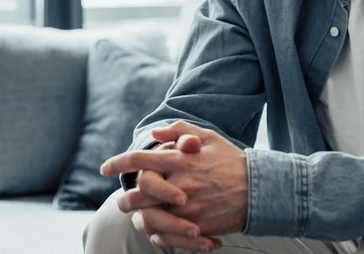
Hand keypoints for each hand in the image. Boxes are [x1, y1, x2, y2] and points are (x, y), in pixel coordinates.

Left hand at [102, 121, 248, 249]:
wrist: (259, 189)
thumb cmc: (231, 161)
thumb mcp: (208, 138)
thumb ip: (180, 131)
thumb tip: (155, 133)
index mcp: (180, 160)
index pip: (139, 160)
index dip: (117, 163)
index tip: (104, 168)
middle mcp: (180, 183)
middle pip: (137, 193)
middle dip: (125, 198)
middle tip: (122, 200)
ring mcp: (187, 207)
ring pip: (148, 216)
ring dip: (139, 217)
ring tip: (138, 217)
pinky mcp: (195, 226)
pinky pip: (166, 233)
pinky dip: (158, 232)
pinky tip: (157, 229)